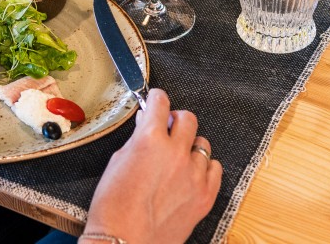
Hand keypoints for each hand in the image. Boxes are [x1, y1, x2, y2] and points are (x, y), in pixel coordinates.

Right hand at [83, 89, 221, 243]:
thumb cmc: (114, 207)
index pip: (161, 102)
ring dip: (189, 146)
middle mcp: (176, 152)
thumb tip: (147, 127)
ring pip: (202, 144)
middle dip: (176, 120)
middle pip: (188, 118)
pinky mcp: (205, 195)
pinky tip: (191, 173)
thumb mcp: (117, 162)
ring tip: (177, 158)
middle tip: (168, 129)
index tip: (157, 101)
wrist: (125, 241)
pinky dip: (204, 167)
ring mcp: (194, 174)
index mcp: (150, 139)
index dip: (157, 99)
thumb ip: (137, 140)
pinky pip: (215, 168)